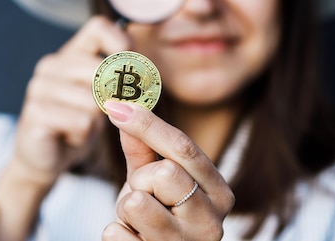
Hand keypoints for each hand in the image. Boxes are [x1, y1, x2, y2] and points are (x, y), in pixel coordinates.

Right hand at [11, 16, 130, 186]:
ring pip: (94, 101)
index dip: (123, 46)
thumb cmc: (81, 121)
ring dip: (97, 121)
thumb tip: (142, 68)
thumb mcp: (104, 95)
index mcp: (71, 52)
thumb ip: (120, 76)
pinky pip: (82, 121)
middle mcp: (52, 64)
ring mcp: (39, 86)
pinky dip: (84, 134)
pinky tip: (72, 135)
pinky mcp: (35, 113)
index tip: (130, 73)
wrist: (47, 156)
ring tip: (83, 125)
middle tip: (107, 113)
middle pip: (102, 68)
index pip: (99, 26)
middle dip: (115, 96)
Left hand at [102, 102, 234, 240]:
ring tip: (137, 220)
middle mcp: (211, 222)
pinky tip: (132, 240)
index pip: (185, 149)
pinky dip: (116, 233)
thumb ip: (144, 149)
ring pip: (137, 203)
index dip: (148, 124)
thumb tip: (125, 108)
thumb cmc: (160, 220)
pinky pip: (116, 234)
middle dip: (141, 180)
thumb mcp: (155, 183)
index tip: (117, 107)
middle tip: (143, 194)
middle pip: (165, 173)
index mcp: (218, 194)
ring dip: (126, 208)